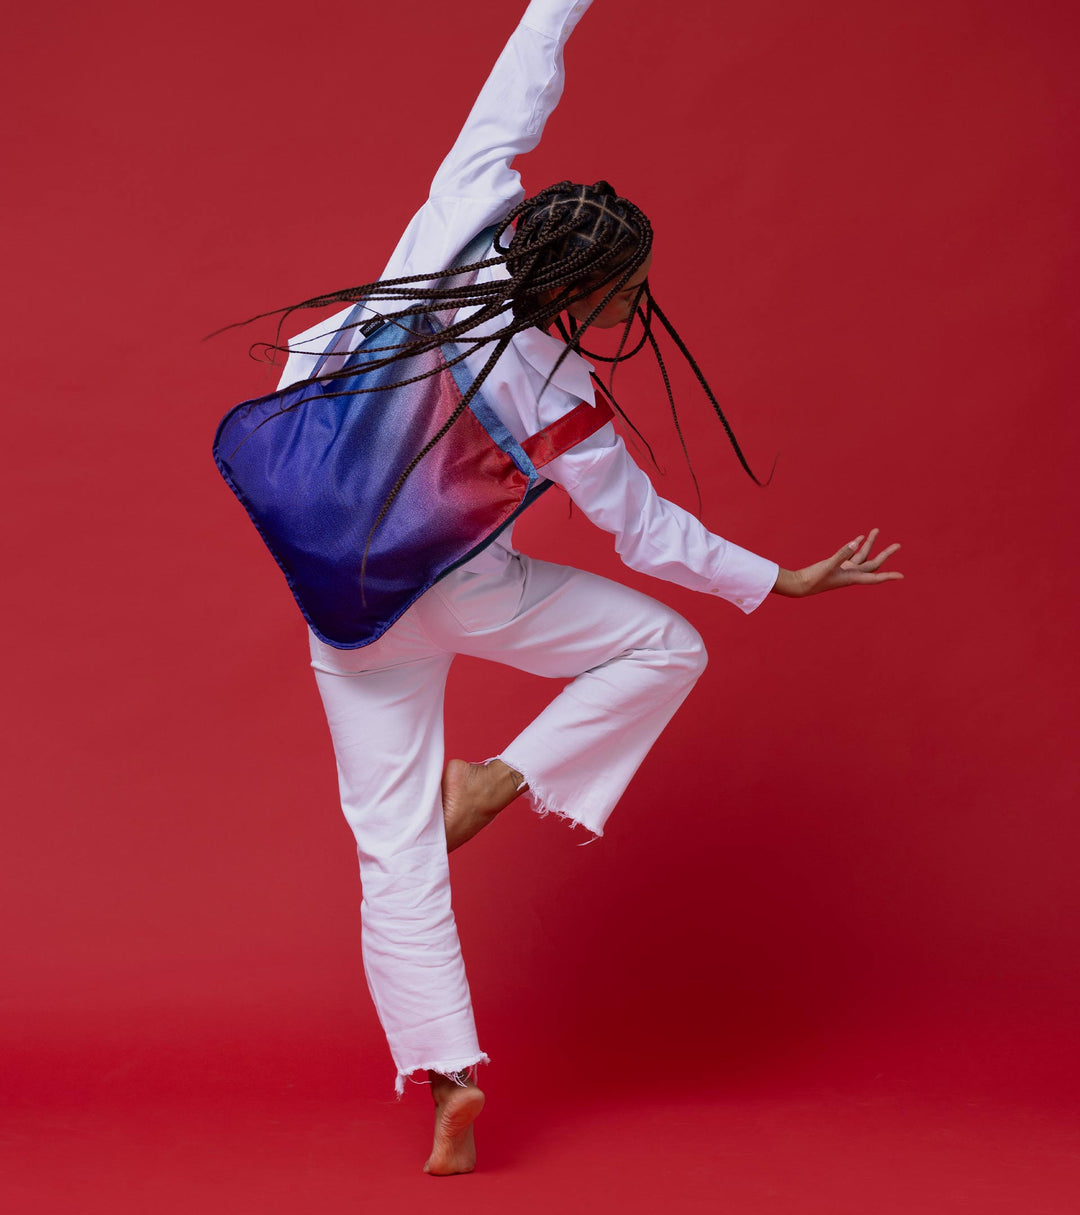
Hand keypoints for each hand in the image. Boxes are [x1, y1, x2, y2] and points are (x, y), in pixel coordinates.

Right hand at [770, 528, 902, 596]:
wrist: (800, 584)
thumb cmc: (814, 579)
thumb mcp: (828, 565)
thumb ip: (842, 553)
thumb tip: (856, 542)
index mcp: (853, 577)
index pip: (875, 577)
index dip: (888, 576)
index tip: (901, 576)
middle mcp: (852, 574)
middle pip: (874, 563)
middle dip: (886, 554)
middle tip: (898, 545)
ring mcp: (846, 569)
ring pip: (863, 556)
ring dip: (870, 544)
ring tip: (876, 530)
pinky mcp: (838, 565)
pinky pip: (852, 554)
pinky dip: (857, 546)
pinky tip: (860, 537)